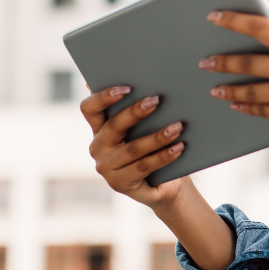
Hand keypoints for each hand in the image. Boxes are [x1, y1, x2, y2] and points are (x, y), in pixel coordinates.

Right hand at [81, 86, 191, 208]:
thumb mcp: (144, 128)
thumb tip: (148, 84)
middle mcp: (98, 147)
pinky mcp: (119, 184)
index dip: (103, 97)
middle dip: (136, 112)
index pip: (90, 109)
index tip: (126, 87)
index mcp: (99, 128)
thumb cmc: (153, 148)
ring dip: (157, 137)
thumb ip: (139, 110)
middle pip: (114, 126)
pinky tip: (178, 148)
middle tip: (156, 100)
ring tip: (178, 127)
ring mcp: (107, 168)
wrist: (163, 185)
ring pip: (133, 148)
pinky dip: (163, 156)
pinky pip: (143, 167)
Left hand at [201, 0, 268, 144]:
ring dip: (228, 88)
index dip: (233, 20)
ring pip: (250, 91)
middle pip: (247, 63)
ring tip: (215, 88)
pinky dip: (245, 107)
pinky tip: (235, 103)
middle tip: (204, 62)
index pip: (260, 27)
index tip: (214, 16)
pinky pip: (261, 111)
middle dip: (222, 62)